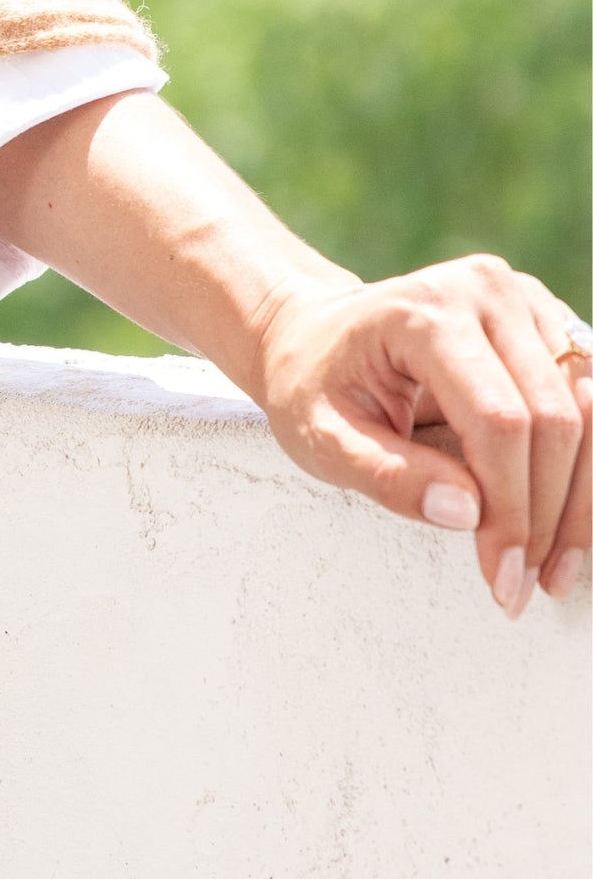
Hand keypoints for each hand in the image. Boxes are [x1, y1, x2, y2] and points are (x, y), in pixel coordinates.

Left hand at [248, 255, 589, 620]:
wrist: (315, 333)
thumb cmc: (313, 385)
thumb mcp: (320, 437)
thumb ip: (387, 476)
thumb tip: (467, 515)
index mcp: (426, 312)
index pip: (497, 420)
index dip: (511, 510)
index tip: (502, 578)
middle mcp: (486, 293)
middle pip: (555, 417)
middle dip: (548, 515)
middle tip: (524, 585)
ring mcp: (525, 302)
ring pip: (591, 409)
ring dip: (581, 500)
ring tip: (552, 570)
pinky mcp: (548, 324)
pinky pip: (591, 400)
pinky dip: (586, 469)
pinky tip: (564, 524)